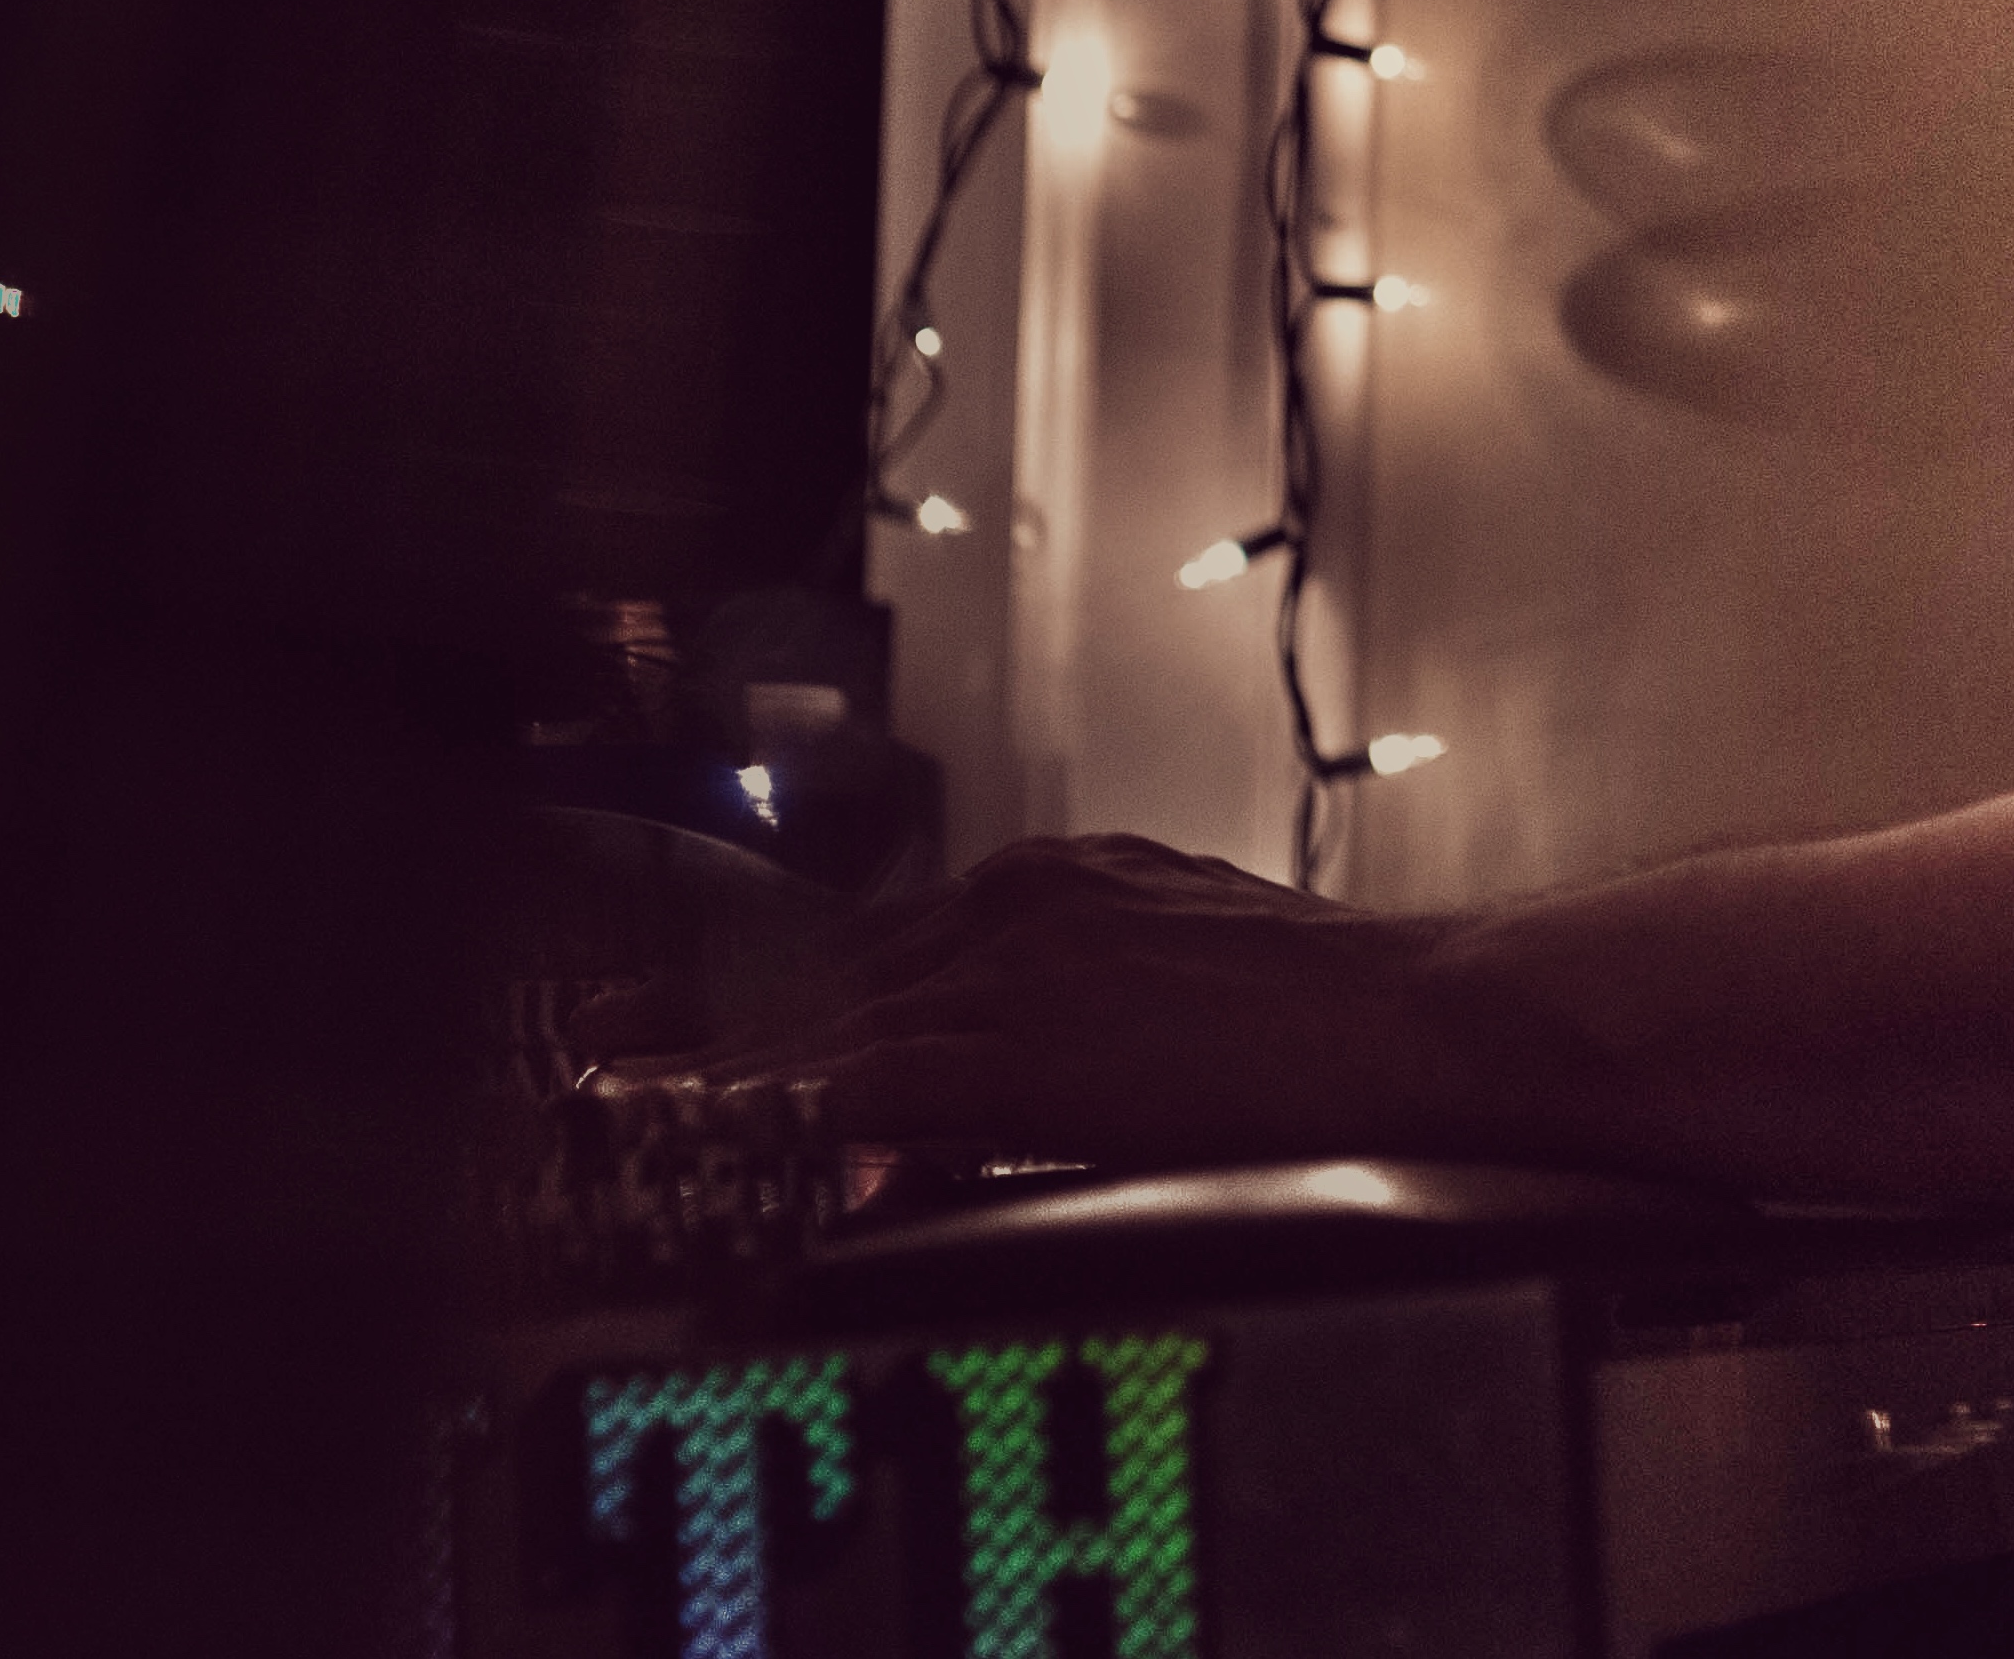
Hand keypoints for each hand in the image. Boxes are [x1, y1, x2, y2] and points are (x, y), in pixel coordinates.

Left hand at [626, 831, 1500, 1163]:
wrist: (1424, 1015)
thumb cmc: (1339, 1019)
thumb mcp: (1186, 987)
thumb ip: (1079, 1028)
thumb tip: (1002, 1098)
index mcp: (1060, 884)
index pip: (883, 937)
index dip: (775, 979)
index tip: (690, 1005)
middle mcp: (1024, 900)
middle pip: (826, 967)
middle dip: (701, 1011)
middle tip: (588, 1039)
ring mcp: (1020, 964)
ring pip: (824, 1017)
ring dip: (713, 1063)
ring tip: (613, 1094)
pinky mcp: (1031, 1040)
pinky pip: (867, 1080)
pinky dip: (779, 1105)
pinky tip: (718, 1129)